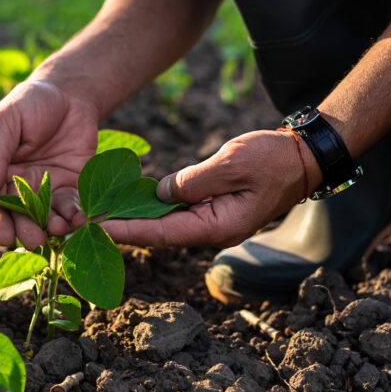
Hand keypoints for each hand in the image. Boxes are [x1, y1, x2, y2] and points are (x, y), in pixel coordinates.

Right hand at [0, 80, 98, 248]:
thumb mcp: (5, 121)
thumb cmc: (29, 103)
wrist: (69, 94)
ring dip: (51, 227)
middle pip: (18, 217)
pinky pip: (71, 208)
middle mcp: (17, 188)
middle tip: (34, 241)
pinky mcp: (70, 189)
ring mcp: (45, 191)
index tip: (3, 236)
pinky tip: (79, 218)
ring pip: (45, 217)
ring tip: (58, 229)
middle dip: (25, 231)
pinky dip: (74, 216)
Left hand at [102, 130, 322, 247]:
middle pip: (159, 234)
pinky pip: (178, 213)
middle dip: (123, 228)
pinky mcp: (214, 209)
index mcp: (217, 226)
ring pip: (167, 224)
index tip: (95, 226)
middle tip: (86, 221)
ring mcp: (214, 221)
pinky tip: (133, 202)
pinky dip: (154, 208)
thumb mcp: (230, 164)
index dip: (126, 230)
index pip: (161, 232)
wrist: (305, 157)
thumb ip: (191, 181)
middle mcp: (212, 230)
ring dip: (136, 219)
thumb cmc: (272, 158)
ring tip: (100, 213)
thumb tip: (158, 194)